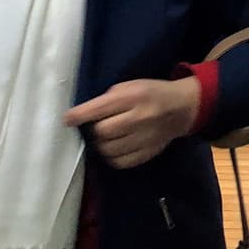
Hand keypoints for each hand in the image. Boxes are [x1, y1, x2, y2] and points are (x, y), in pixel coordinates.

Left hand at [65, 78, 199, 169]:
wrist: (182, 108)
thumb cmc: (151, 93)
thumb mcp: (131, 86)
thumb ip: (109, 99)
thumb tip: (83, 116)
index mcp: (133, 97)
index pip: (99, 109)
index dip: (79, 116)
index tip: (67, 119)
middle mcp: (139, 118)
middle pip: (102, 132)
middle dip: (94, 131)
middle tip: (95, 128)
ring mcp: (145, 138)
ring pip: (109, 150)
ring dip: (101, 145)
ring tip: (104, 139)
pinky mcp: (148, 153)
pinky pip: (120, 162)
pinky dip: (112, 157)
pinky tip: (114, 149)